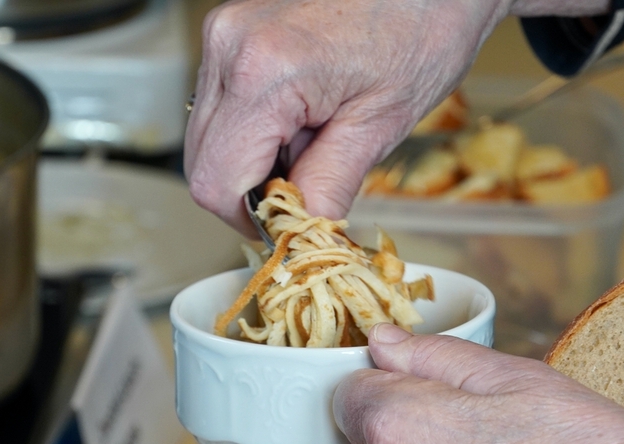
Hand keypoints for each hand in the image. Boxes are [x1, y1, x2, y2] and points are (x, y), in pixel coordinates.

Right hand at [184, 0, 514, 235]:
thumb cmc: (422, 28)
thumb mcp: (381, 124)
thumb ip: (330, 186)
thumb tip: (300, 235)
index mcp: (263, 73)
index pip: (214, 182)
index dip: (249, 220)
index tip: (288, 227)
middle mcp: (228, 47)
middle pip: (202, 162)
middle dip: (253, 189)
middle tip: (311, 184)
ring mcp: (225, 34)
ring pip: (210, 137)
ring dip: (256, 160)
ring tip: (316, 139)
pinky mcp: (232, 32)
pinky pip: (224, 107)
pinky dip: (258, 131)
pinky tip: (304, 118)